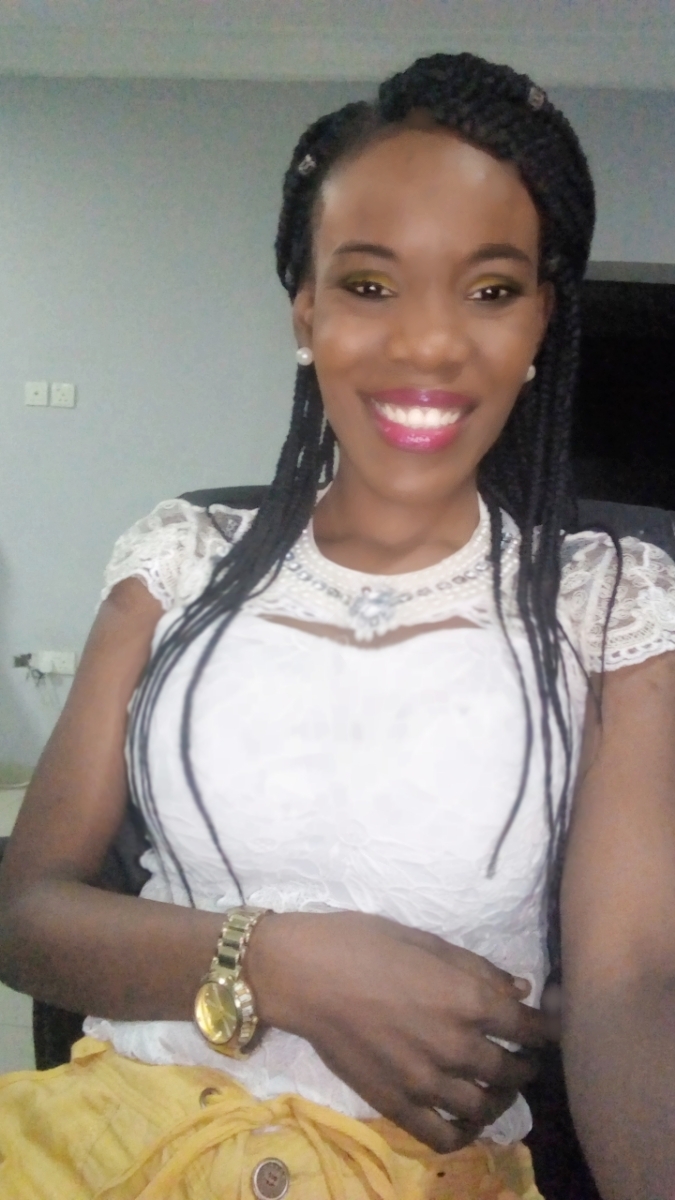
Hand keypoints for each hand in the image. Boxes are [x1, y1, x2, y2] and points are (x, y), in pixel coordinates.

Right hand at [246, 911, 548, 1152]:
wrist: (305, 974)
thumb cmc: (365, 943)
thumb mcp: (427, 942)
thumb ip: (477, 969)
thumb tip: (519, 989)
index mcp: (468, 999)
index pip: (530, 1027)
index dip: (547, 1030)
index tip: (550, 1030)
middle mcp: (456, 1045)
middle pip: (512, 1070)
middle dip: (525, 1064)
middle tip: (522, 1059)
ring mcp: (427, 1081)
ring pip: (484, 1107)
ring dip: (499, 1099)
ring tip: (495, 1088)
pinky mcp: (397, 1105)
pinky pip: (444, 1136)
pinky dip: (462, 1133)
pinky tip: (464, 1120)